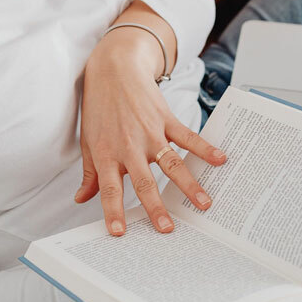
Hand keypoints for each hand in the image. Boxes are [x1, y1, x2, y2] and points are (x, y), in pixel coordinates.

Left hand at [75, 28, 225, 235]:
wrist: (114, 69)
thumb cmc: (99, 107)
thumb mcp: (88, 141)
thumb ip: (90, 173)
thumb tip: (81, 199)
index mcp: (107, 154)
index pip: (109, 189)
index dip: (113, 210)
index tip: (119, 232)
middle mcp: (129, 146)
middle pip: (144, 181)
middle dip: (156, 207)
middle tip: (167, 229)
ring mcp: (149, 132)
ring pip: (171, 163)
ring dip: (188, 184)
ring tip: (203, 204)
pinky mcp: (165, 119)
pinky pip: (187, 136)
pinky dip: (204, 148)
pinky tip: (220, 159)